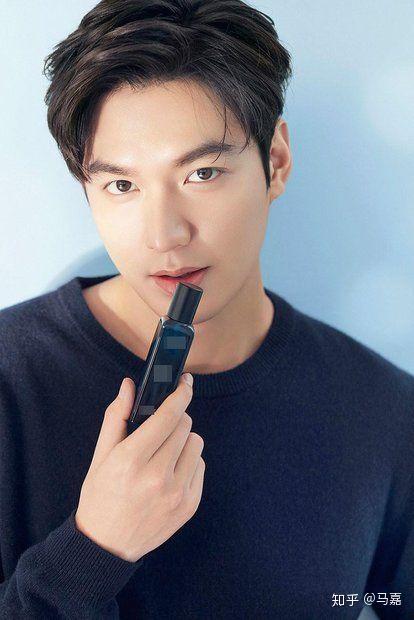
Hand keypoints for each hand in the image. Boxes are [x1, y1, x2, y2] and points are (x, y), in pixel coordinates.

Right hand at [74, 373, 204, 561]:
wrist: (107, 545)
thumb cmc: (101, 496)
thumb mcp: (101, 456)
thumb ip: (116, 417)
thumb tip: (129, 386)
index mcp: (131, 461)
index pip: (167, 416)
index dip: (180, 394)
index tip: (185, 382)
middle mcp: (157, 477)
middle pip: (184, 425)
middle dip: (174, 419)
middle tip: (161, 428)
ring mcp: (176, 493)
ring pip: (196, 443)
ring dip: (182, 441)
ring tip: (164, 453)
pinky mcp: (189, 505)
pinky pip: (200, 466)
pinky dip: (188, 463)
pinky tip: (170, 472)